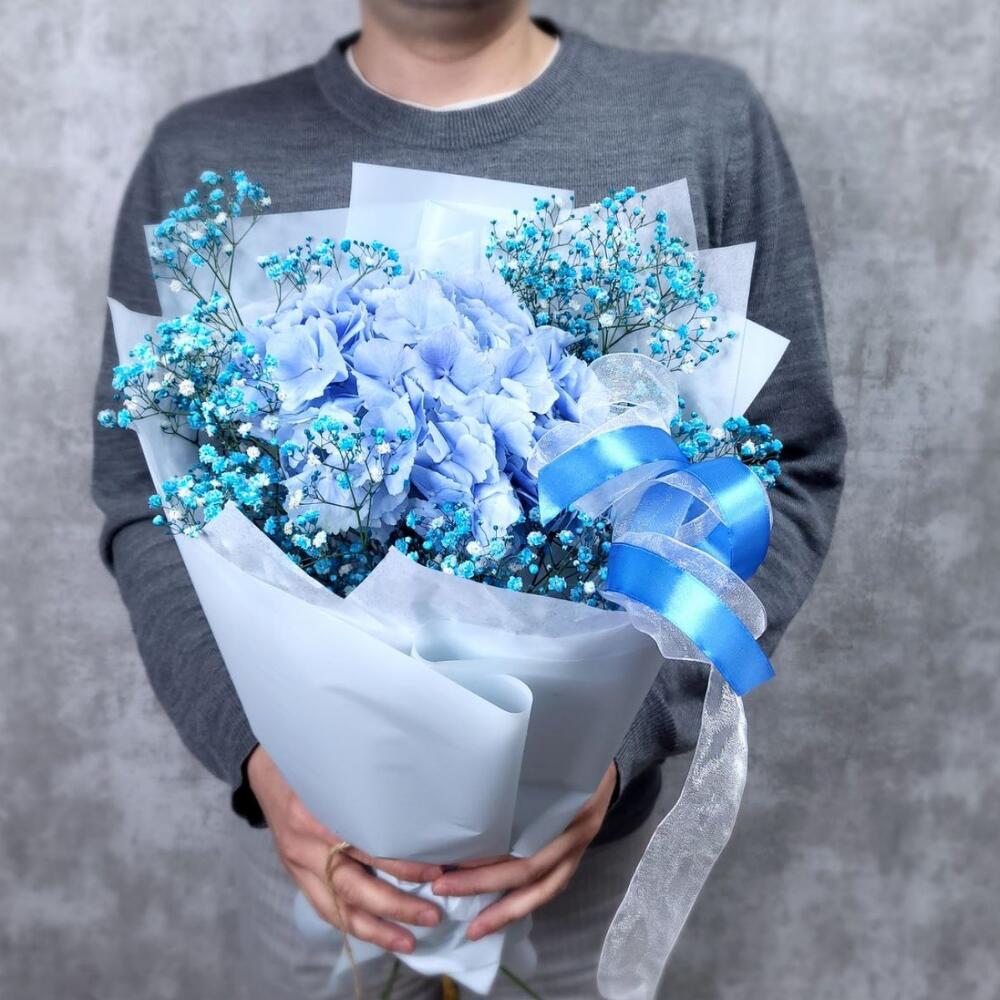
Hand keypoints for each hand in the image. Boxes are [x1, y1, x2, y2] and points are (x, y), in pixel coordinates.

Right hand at [246, 745, 442, 952]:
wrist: (262, 767)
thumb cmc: (312, 761)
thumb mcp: (338, 764)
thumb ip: (369, 786)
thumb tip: (420, 807)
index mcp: (320, 812)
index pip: (366, 847)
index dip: (401, 864)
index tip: (435, 871)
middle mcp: (305, 843)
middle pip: (351, 886)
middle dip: (394, 906)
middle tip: (431, 916)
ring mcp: (297, 861)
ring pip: (335, 907)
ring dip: (374, 928)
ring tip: (406, 941)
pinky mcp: (293, 872)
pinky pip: (322, 906)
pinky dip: (350, 922)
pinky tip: (376, 932)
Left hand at [431, 762, 618, 939]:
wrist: (608, 766)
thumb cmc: (567, 755)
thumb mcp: (547, 755)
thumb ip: (520, 773)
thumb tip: (470, 787)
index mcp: (566, 801)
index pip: (524, 836)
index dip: (489, 853)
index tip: (450, 859)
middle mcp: (575, 830)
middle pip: (529, 868)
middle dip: (484, 883)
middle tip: (443, 888)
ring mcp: (579, 848)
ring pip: (544, 889)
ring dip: (506, 910)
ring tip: (474, 927)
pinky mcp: (577, 858)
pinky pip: (552, 888)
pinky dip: (526, 904)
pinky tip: (501, 916)